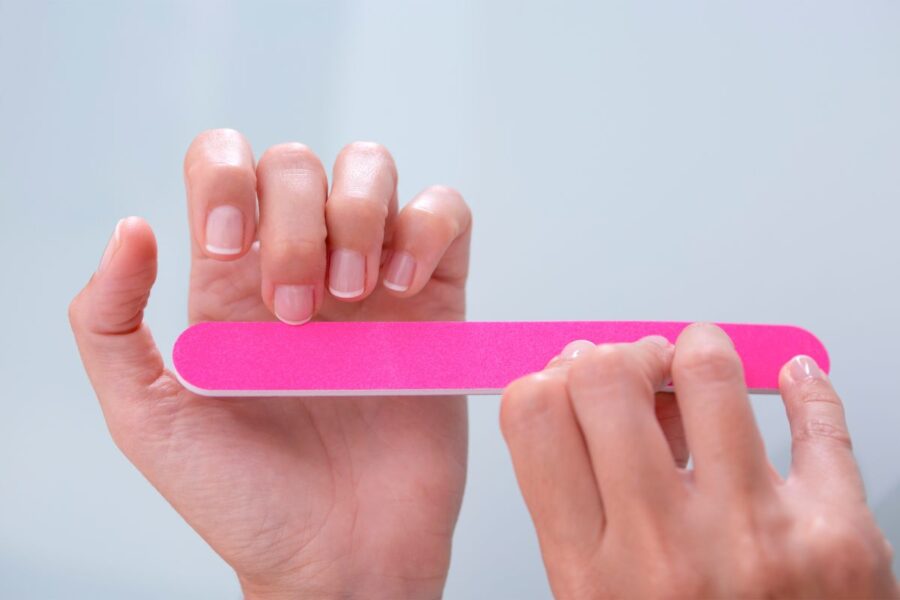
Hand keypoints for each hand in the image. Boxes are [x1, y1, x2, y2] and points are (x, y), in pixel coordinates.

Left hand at [69, 130, 471, 598]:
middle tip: (298, 313)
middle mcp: (302, 265)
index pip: (224, 165)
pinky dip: (428, 227)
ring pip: (372, 169)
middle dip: (296, 221)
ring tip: (357, 291)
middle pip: (298, 163)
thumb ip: (110, 326)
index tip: (230, 249)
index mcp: (230, 282)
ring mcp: (372, 280)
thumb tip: (131, 228)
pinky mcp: (435, 300)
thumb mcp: (148, 420)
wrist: (340, 555)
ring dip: (361, 213)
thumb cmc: (247, 499)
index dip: (226, 178)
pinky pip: (447, 216)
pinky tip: (405, 287)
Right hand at [501, 323, 897, 598]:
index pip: (534, 416)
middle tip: (644, 366)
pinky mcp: (835, 538)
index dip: (551, 377)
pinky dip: (805, 386)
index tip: (574, 380)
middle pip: (606, 377)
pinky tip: (794, 383)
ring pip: (708, 372)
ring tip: (704, 362)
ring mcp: (752, 540)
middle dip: (623, 354)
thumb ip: (584, 509)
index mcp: (588, 573)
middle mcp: (663, 552)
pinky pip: (818, 418)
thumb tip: (598, 396)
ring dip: (703, 348)